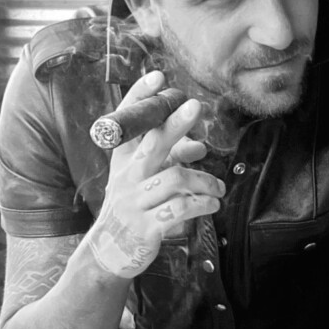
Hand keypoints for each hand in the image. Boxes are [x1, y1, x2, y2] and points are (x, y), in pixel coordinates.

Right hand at [86, 71, 224, 277]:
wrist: (110, 251)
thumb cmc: (133, 207)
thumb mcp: (143, 179)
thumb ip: (170, 159)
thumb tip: (200, 146)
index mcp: (124, 160)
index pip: (128, 123)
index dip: (140, 98)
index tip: (157, 77)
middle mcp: (127, 176)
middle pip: (153, 143)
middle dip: (175, 123)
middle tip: (195, 105)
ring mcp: (135, 201)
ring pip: (175, 178)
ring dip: (204, 180)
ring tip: (218, 189)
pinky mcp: (146, 226)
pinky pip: (179, 209)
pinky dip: (201, 205)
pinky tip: (211, 205)